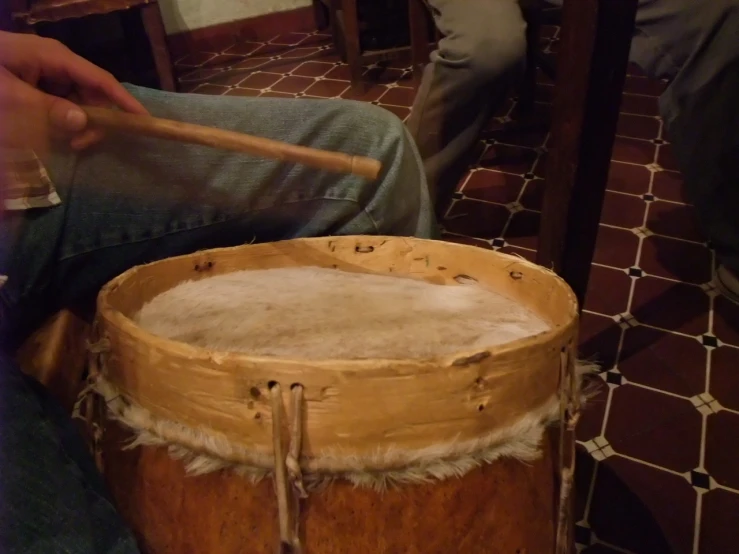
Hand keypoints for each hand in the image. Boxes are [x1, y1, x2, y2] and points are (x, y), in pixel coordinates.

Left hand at [0, 31, 147, 151]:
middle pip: (92, 91)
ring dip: (77, 123)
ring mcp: (44, 71)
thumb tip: (83, 121)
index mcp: (52, 56)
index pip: (100, 79)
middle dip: (94, 119)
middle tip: (79, 146)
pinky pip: (61, 101)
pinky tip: (51, 132)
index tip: (144, 122)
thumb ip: (48, 110)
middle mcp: (54, 61)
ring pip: (78, 99)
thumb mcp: (10, 99)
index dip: (124, 101)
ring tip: (63, 142)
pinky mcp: (34, 81)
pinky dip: (62, 119)